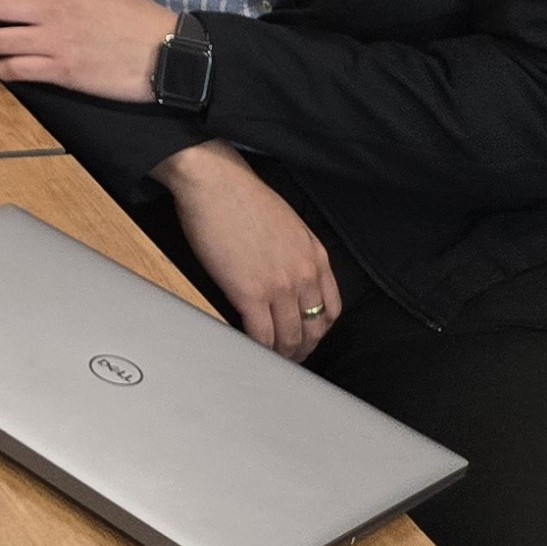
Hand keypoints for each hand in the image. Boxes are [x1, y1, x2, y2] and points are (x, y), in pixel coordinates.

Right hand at [159, 143, 340, 356]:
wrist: (216, 184)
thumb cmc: (242, 197)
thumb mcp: (288, 224)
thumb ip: (294, 253)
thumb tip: (282, 276)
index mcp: (315, 256)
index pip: (330, 308)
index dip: (318, 330)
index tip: (306, 338)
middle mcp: (304, 274)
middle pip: (312, 328)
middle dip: (302, 349)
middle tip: (288, 359)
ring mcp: (279, 286)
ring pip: (289, 337)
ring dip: (280, 355)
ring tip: (269, 361)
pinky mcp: (250, 293)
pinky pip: (260, 334)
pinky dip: (257, 349)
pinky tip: (249, 350)